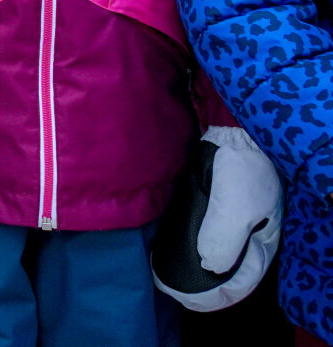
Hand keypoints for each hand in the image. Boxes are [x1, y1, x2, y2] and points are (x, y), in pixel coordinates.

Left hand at [154, 125, 282, 310]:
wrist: (232, 126)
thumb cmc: (240, 168)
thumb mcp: (236, 208)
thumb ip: (223, 239)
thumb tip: (209, 266)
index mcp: (262, 241)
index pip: (241, 280)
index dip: (214, 294)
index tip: (182, 296)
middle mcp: (248, 233)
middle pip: (224, 266)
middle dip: (198, 279)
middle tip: (166, 283)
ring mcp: (231, 216)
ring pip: (210, 247)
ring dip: (189, 258)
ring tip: (160, 265)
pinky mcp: (214, 200)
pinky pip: (199, 226)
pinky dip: (184, 236)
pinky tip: (163, 240)